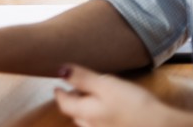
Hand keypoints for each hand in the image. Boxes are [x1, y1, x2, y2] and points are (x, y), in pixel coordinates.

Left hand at [53, 64, 187, 126]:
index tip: (57, 86)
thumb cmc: (134, 105)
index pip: (64, 104)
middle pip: (76, 113)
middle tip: (76, 88)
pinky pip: (104, 125)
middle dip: (74, 101)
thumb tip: (60, 70)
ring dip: (88, 110)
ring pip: (90, 121)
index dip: (59, 93)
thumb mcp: (106, 85)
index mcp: (86, 113)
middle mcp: (92, 126)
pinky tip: (113, 111)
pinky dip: (102, 117)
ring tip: (94, 98)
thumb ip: (82, 78)